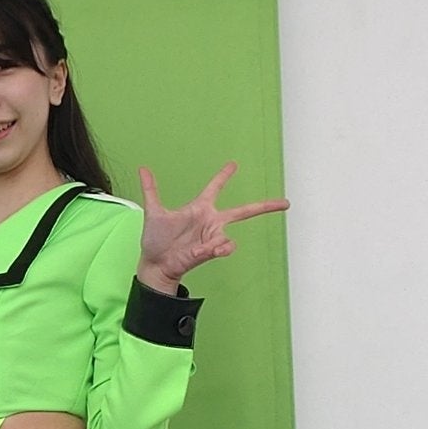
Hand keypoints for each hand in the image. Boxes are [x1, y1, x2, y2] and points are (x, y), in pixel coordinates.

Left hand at [136, 162, 287, 291]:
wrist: (154, 264)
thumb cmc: (155, 240)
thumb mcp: (153, 212)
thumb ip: (150, 189)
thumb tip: (142, 168)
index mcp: (199, 209)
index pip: (215, 188)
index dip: (224, 176)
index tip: (234, 164)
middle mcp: (210, 222)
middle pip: (244, 211)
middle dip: (265, 207)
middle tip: (285, 203)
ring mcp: (212, 237)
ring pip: (227, 236)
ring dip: (218, 242)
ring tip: (203, 249)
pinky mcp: (210, 251)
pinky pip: (222, 247)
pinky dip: (217, 248)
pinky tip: (206, 251)